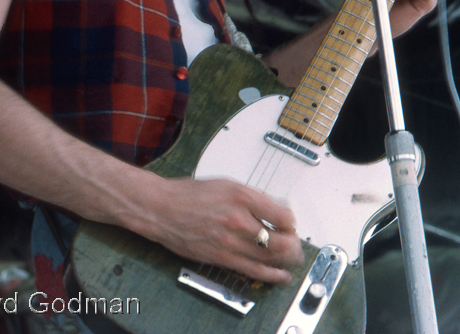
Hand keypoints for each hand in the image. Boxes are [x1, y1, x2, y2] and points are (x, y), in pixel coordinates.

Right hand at [146, 176, 302, 283]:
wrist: (163, 209)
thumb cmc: (191, 194)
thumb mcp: (227, 184)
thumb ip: (254, 197)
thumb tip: (278, 207)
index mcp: (241, 196)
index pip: (282, 215)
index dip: (291, 222)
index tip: (290, 223)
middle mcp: (238, 219)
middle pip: (280, 240)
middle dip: (294, 245)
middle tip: (296, 244)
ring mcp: (230, 241)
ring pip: (270, 258)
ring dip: (286, 261)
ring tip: (292, 259)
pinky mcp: (222, 258)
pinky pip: (253, 270)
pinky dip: (271, 275)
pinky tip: (280, 276)